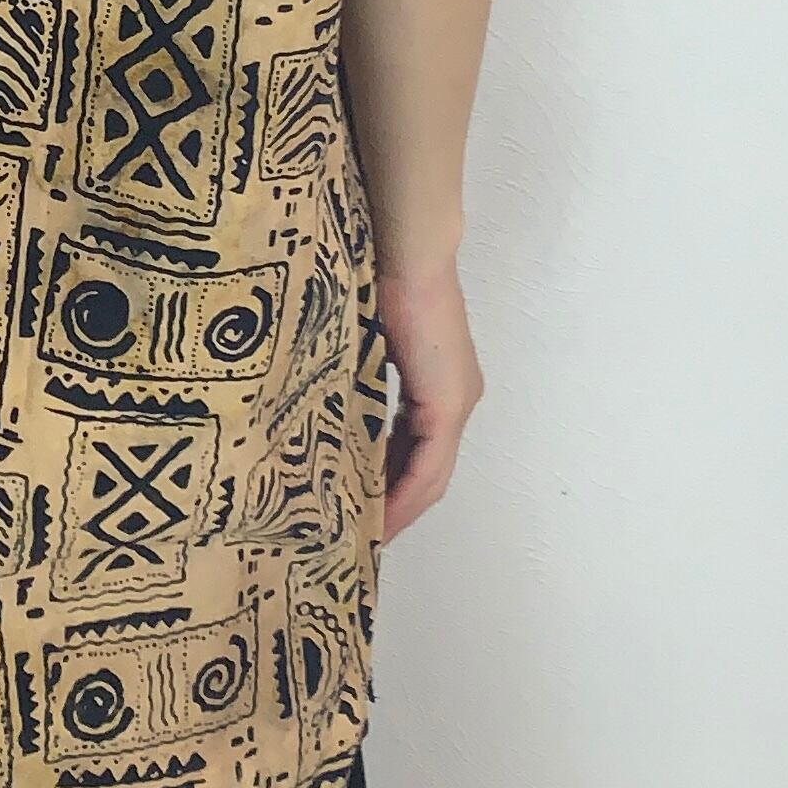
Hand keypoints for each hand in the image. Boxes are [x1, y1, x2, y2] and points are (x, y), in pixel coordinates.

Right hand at [373, 254, 484, 542]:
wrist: (408, 255)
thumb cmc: (380, 279)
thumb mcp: (368, 340)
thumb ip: (362, 374)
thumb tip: (330, 399)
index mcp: (440, 385)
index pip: (418, 450)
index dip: (392, 482)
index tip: (359, 504)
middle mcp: (456, 400)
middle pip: (428, 472)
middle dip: (395, 504)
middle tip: (358, 531)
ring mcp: (455, 404)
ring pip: (430, 475)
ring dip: (399, 506)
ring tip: (365, 532)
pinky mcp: (447, 405)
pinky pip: (427, 467)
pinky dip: (403, 493)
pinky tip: (379, 514)